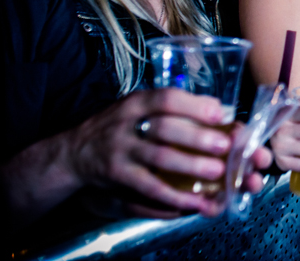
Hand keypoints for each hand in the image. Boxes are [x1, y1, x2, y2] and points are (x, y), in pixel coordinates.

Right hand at [66, 88, 233, 217]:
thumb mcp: (138, 107)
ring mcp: (121, 150)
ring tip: (216, 171)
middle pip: (165, 129)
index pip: (166, 99)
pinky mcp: (118, 175)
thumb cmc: (118, 126)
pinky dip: (172, 195)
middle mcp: (126, 124)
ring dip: (190, 165)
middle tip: (224, 146)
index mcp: (136, 103)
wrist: (75, 151)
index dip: (193, 106)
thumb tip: (216, 108)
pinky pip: (148, 187)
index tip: (218, 114)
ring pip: (159, 158)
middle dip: (197, 137)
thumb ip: (172, 106)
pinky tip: (193, 201)